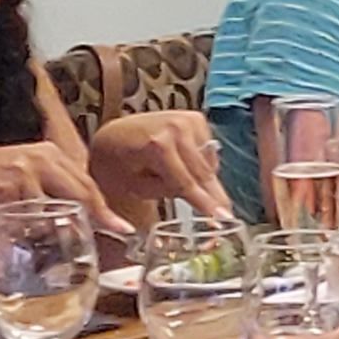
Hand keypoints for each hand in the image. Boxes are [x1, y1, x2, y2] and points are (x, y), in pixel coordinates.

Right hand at [0, 142, 120, 241]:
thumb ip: (53, 194)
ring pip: (62, 203)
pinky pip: (35, 211)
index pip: (87, 183)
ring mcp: (27, 167)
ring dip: (63, 226)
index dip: (104, 208)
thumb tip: (86, 219)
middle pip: (83, 191)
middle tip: (115, 234)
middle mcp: (43, 155)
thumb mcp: (27, 184)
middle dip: (99, 216)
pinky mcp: (12, 182)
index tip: (123, 228)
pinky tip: (29, 234)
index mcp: (50, 153)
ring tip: (59, 239)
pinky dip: (36, 227)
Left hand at [90, 110, 235, 218]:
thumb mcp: (138, 187)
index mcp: (157, 144)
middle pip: (203, 172)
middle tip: (226, 216)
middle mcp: (176, 127)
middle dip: (214, 196)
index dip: (205, 202)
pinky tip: (186, 168)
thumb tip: (202, 200)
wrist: (113, 136)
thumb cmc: (117, 165)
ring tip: (196, 193)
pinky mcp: (196, 119)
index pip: (186, 181)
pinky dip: (202, 164)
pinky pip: (208, 152)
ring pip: (208, 163)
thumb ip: (170, 192)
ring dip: (206, 181)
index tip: (222, 219)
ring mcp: (188, 119)